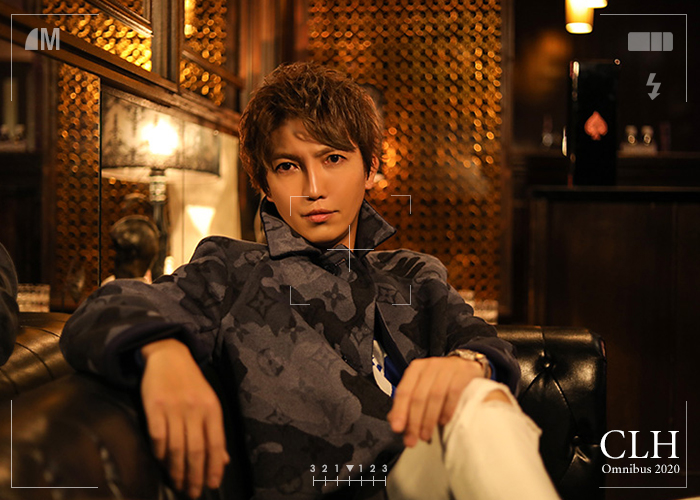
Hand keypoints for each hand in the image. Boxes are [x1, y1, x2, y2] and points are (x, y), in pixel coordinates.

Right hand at [141, 339, 228, 498]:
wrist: (170, 356)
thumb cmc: (192, 385)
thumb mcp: (209, 404)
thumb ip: (215, 432)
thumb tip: (222, 461)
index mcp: (212, 409)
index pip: (216, 444)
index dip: (214, 467)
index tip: (211, 485)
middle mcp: (195, 409)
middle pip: (196, 450)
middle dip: (195, 475)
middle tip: (192, 492)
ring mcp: (174, 407)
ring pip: (176, 447)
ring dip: (176, 469)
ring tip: (177, 483)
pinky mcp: (155, 406)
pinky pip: (157, 435)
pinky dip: (159, 453)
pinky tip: (161, 462)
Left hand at [387, 356, 484, 447]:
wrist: (465, 366)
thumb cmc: (441, 379)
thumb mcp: (423, 386)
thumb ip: (408, 402)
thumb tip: (394, 421)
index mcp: (416, 369)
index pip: (404, 391)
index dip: (399, 411)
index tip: (397, 428)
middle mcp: (430, 366)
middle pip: (418, 396)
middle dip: (414, 421)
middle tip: (412, 439)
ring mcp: (447, 368)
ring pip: (435, 396)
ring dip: (429, 419)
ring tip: (426, 435)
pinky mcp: (463, 373)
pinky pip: (453, 393)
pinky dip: (447, 410)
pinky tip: (443, 421)